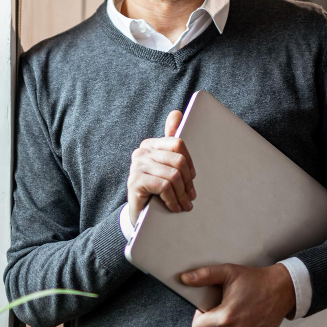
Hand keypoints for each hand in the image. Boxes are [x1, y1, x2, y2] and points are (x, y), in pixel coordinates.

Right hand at [127, 110, 195, 224]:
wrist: (139, 213)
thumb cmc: (156, 189)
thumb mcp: (166, 166)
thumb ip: (171, 142)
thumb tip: (177, 113)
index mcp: (151, 144)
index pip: (178, 144)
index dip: (189, 163)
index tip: (191, 179)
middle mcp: (142, 151)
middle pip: (178, 160)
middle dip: (187, 182)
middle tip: (191, 197)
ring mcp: (137, 166)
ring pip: (173, 175)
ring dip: (182, 194)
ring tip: (184, 205)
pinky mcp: (135, 181)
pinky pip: (164, 186)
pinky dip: (173, 200)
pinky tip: (174, 208)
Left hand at [181, 263, 295, 326]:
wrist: (282, 290)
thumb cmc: (254, 280)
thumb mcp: (228, 272)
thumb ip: (204, 276)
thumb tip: (184, 279)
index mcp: (226, 317)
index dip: (200, 315)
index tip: (208, 306)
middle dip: (210, 322)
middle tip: (222, 306)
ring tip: (233, 312)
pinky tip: (242, 320)